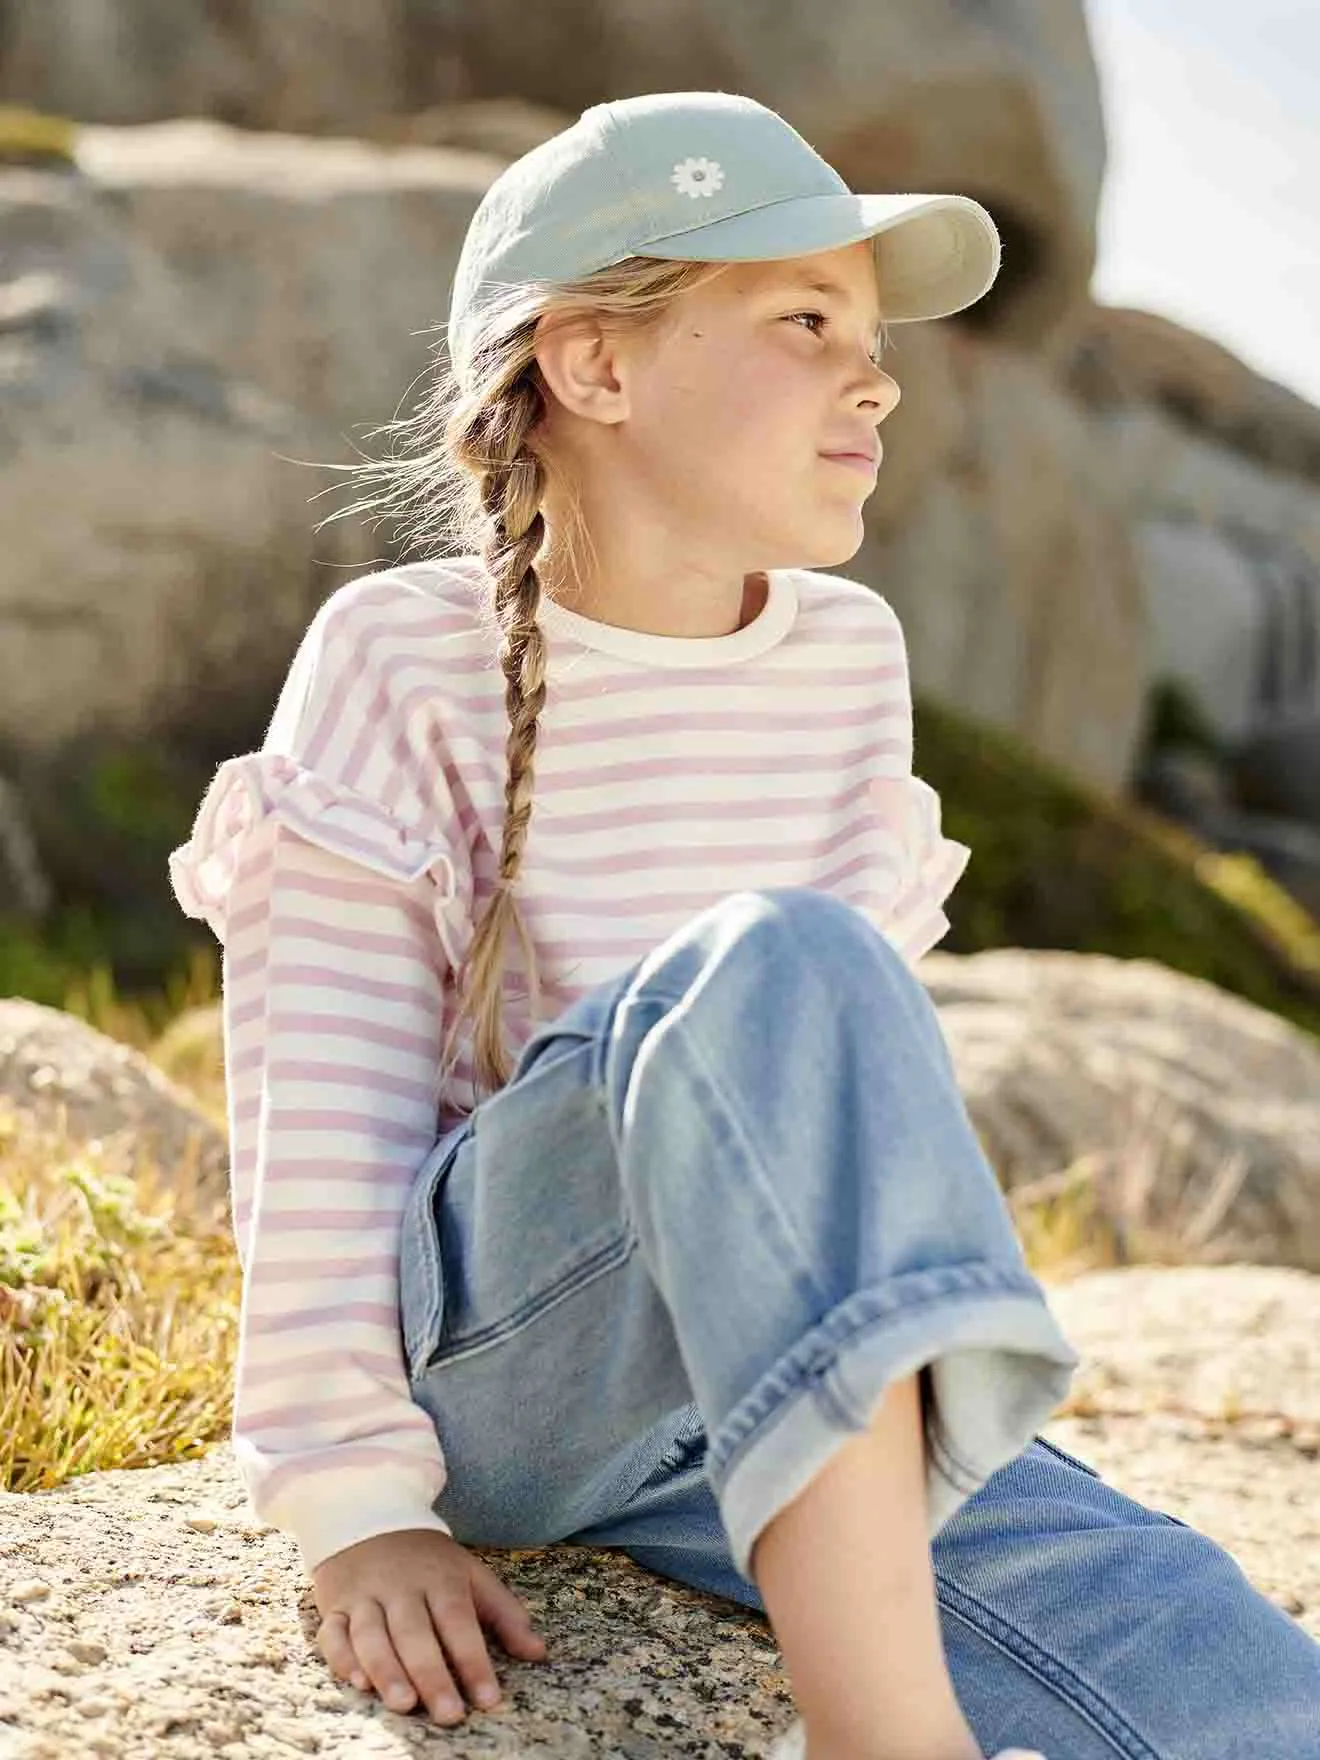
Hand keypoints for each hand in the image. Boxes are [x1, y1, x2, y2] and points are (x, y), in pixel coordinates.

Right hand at [313, 1527, 548, 1723]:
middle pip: (416, 1633)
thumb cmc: (428, 1560)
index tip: (489, 1699)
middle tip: (449, 1715)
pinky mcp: (334, 1606)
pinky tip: (357, 1681)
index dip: (474, 1661)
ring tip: (404, 1704)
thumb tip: (538, 1652)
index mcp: (440, 1578)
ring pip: (372, 1635)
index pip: (459, 1621)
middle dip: (432, 1675)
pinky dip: (342, 1657)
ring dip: (387, 1670)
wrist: (369, 1516)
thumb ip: (505, 1613)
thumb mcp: (470, 1573)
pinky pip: (333, 1634)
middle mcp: (401, 1588)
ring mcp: (365, 1597)